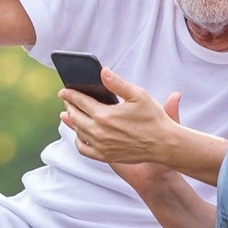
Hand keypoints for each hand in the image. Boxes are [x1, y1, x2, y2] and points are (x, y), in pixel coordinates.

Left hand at [59, 67, 182, 164]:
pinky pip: (83, 149)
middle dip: (69, 106)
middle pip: (75, 116)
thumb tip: (102, 71)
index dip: (70, 94)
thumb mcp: (138, 95)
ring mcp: (101, 146)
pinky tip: (81, 133)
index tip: (64, 91)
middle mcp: (99, 132)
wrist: (164, 144)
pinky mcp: (105, 156)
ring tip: (72, 113)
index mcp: (104, 115)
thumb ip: (117, 83)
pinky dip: (79, 140)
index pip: (79, 102)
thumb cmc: (153, 118)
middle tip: (67, 100)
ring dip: (72, 121)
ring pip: (78, 131)